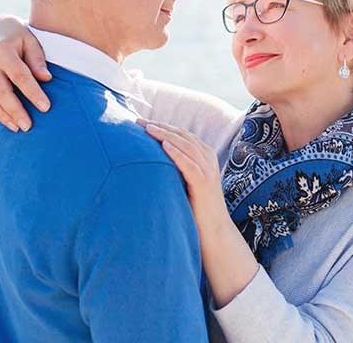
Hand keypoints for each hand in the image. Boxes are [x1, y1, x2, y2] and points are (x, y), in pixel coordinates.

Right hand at [0, 15, 51, 131]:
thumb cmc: (18, 38)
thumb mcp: (31, 41)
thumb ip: (37, 60)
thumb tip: (47, 79)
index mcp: (2, 50)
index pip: (19, 75)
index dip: (32, 92)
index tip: (46, 107)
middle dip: (15, 110)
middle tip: (29, 126)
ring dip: (2, 116)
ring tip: (18, 128)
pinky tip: (6, 121)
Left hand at [138, 120, 232, 237]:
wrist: (213, 230)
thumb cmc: (196, 207)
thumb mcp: (185, 181)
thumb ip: (175, 168)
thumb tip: (149, 159)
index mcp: (204, 156)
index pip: (182, 134)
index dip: (163, 126)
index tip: (143, 123)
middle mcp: (208, 159)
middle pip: (182, 136)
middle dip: (160, 127)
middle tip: (139, 122)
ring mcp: (208, 170)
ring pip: (186, 146)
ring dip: (166, 135)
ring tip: (148, 128)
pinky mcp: (204, 183)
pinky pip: (190, 164)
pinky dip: (177, 154)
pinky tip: (164, 146)